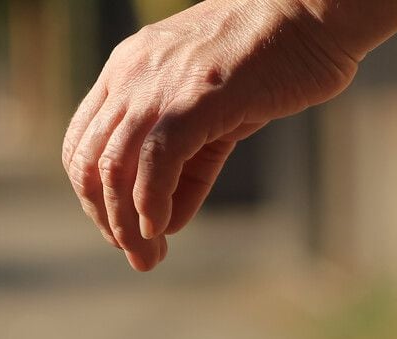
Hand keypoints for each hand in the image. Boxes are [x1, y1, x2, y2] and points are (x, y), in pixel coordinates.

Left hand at [62, 0, 360, 271]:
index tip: (123, 231)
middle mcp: (131, 75)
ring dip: (125, 224)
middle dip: (106, 219)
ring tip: (148, 256)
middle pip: (89, 163)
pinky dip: (151, 204)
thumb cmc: (272, 61)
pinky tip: (163, 229)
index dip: (94, 198)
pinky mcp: (197, 98)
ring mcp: (160, 85)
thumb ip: (185, 167)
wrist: (314, 14)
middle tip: (138, 255)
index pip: (82, 146)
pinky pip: (154, 162)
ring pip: (114, 168)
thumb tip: (164, 225)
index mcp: (126, 71)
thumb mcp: (214, 115)